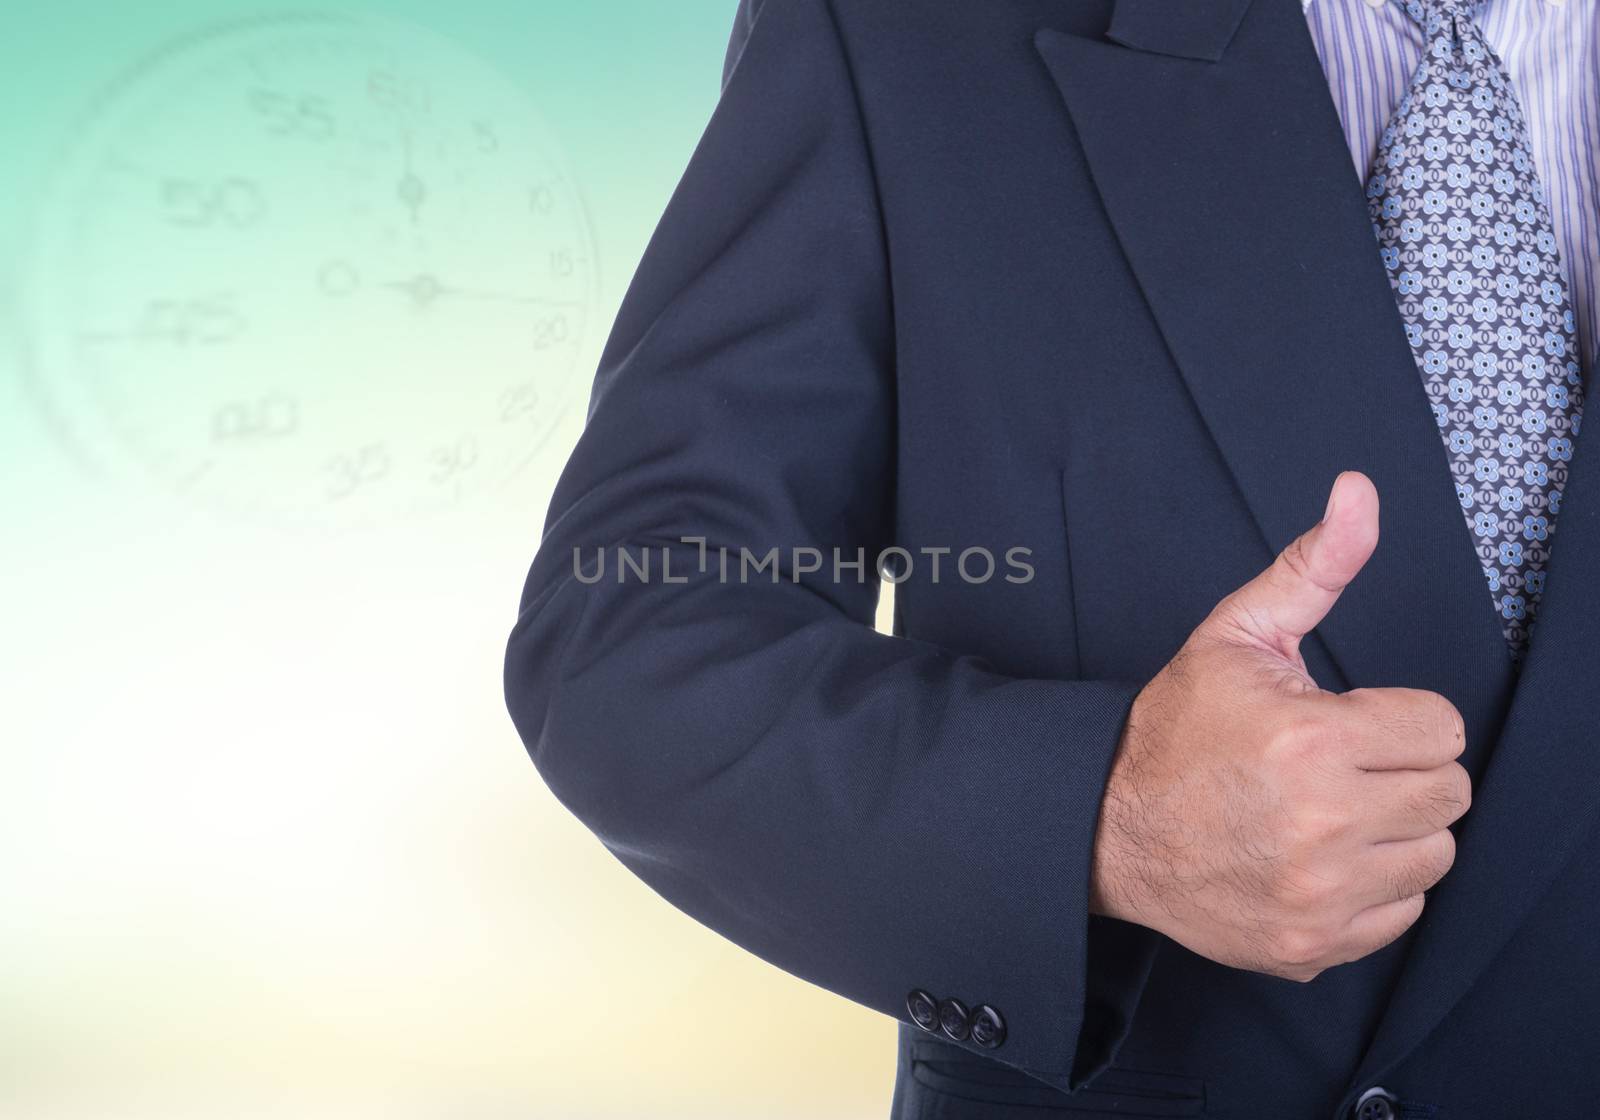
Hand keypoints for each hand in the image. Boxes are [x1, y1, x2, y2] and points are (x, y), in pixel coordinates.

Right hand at [1090, 471, 1468, 981]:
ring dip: (1392, 832)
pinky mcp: (1313, 943)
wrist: (1106, 829)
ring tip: (1327, 813)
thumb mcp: (1236, 636)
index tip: (1347, 724)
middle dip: (1399, 772)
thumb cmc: (1173, 732)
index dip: (1395, 718)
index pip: (1443, 729)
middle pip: (1448, 794)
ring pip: (1433, 857)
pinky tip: (1315, 860)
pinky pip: (1401, 915)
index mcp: (1313, 739)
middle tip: (1338, 767)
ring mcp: (1320, 893)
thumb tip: (1359, 493)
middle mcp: (1324, 823)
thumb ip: (1313, 567)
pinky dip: (1369, 890)